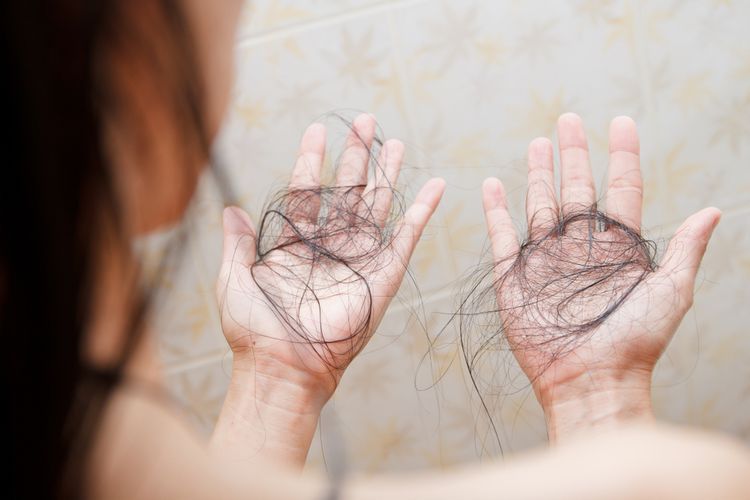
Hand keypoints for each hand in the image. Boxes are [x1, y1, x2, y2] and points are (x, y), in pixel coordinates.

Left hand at [211, 114, 444, 463]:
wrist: (284, 367)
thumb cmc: (254, 329)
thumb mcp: (235, 279)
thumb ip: (237, 243)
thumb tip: (230, 208)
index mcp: (294, 244)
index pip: (306, 191)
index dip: (311, 160)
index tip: (316, 130)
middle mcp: (328, 247)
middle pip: (346, 190)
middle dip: (356, 156)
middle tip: (365, 121)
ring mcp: (358, 259)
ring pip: (376, 206)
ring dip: (387, 174)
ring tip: (395, 142)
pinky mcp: (383, 276)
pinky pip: (407, 238)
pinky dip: (422, 212)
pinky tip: (434, 186)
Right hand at [481, 113, 719, 440]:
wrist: (591, 381)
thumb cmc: (635, 343)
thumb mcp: (671, 294)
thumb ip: (686, 251)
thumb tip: (714, 210)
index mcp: (620, 248)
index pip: (621, 189)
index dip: (622, 155)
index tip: (621, 122)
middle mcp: (582, 248)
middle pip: (578, 189)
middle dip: (575, 154)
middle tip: (568, 121)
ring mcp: (547, 261)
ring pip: (541, 205)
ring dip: (538, 174)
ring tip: (537, 144)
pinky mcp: (515, 277)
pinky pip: (503, 236)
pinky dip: (495, 211)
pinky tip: (493, 185)